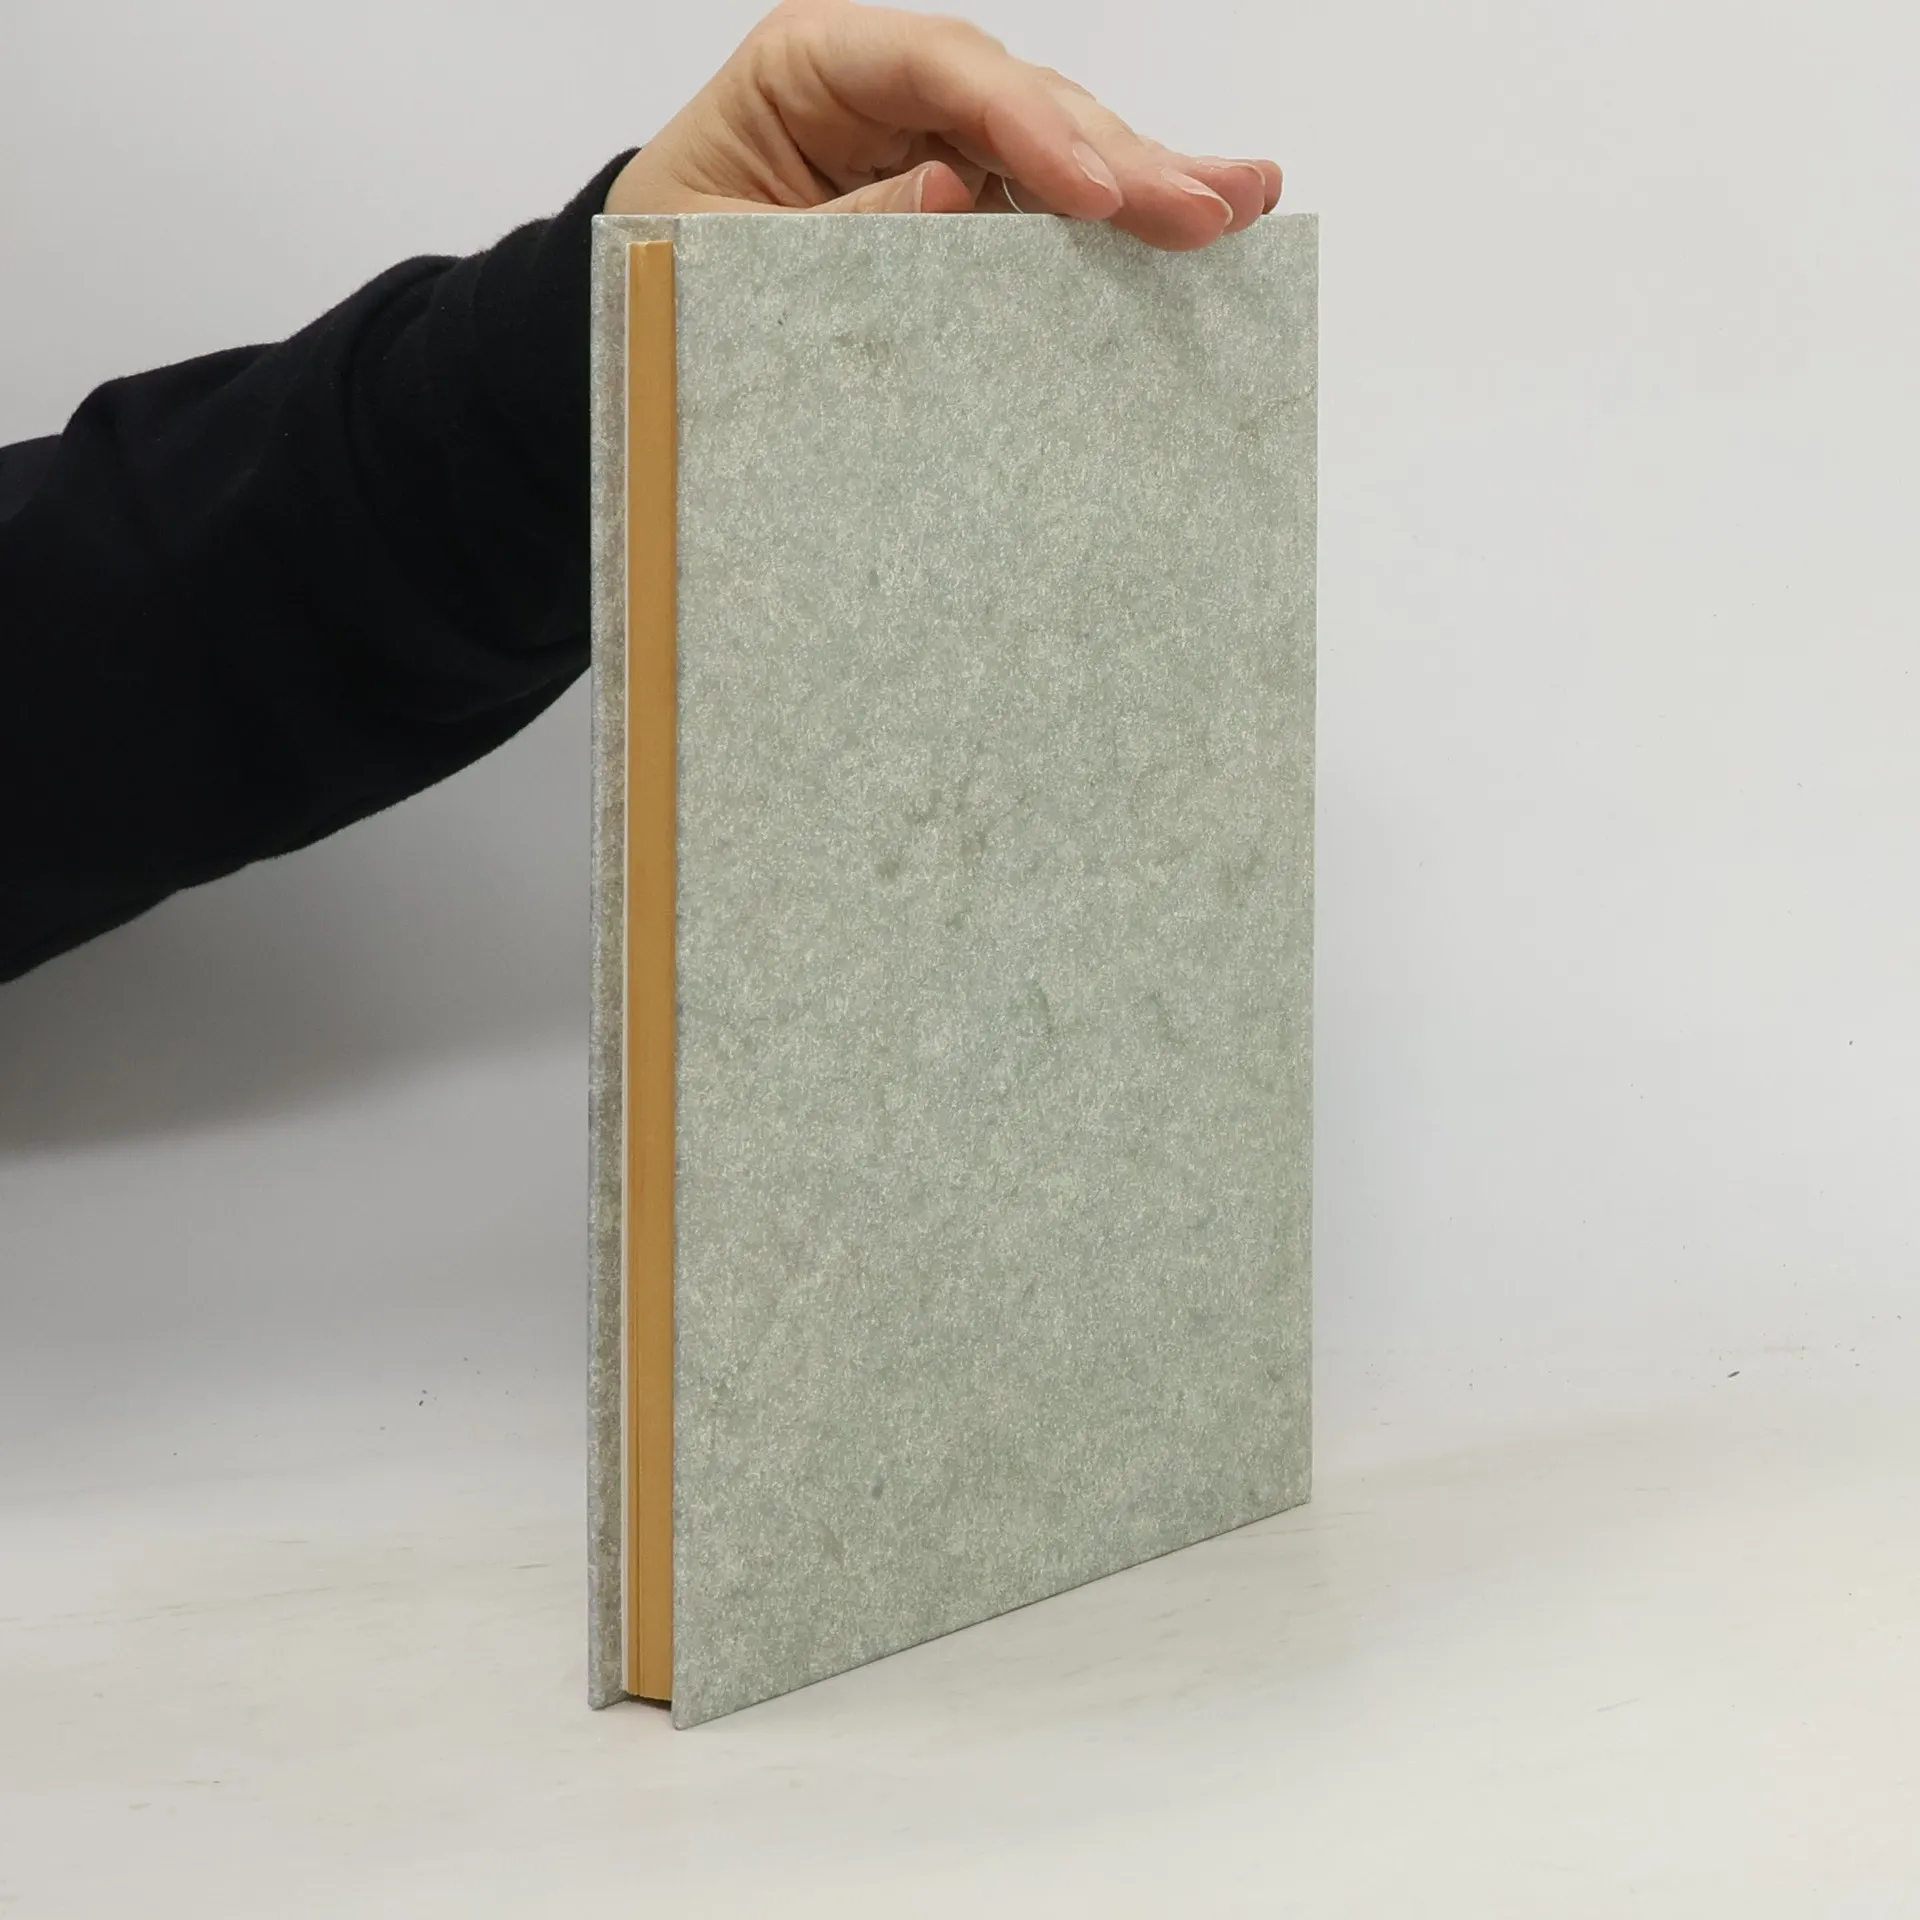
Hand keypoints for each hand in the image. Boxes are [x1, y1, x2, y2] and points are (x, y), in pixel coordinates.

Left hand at [605, 0, 1279, 250]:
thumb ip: (838, 234)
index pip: (937, 69)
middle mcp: (884, 86)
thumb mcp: (726, 263)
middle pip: (1019, 100)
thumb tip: (957, 195)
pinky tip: (1198, 217)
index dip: (1027, 127)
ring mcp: (929, 137)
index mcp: (808, 67)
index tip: (1099, 195)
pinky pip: (1040, 205)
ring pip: (1051, 143)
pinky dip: (1113, 222)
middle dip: (1119, 156)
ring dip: (1145, 178)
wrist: (649, 317)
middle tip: (1214, 207)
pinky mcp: (957, 197)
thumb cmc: (669, 278)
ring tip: (1240, 203)